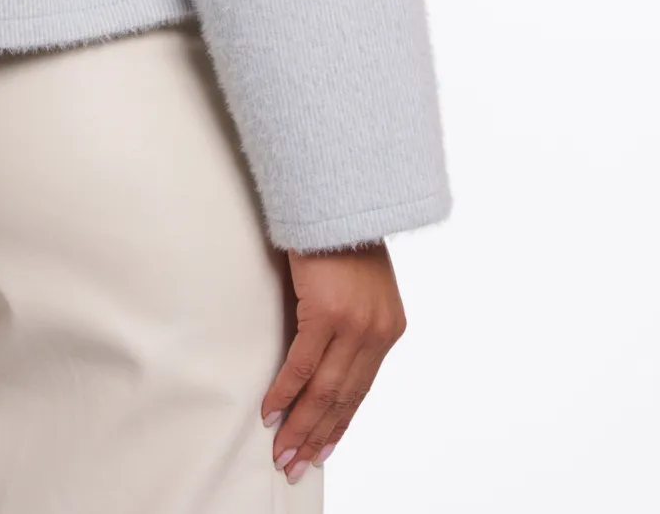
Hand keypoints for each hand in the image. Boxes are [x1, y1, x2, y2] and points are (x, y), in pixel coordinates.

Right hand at [261, 240, 405, 481]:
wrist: (338, 196)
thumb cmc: (341, 236)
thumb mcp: (359, 288)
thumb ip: (350, 325)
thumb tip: (323, 359)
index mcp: (388, 330)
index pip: (360, 390)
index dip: (339, 424)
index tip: (321, 449)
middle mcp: (377, 333)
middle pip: (343, 399)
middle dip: (317, 436)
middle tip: (296, 463)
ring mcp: (355, 325)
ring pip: (324, 391)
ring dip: (300, 425)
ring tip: (283, 450)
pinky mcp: (327, 313)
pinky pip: (302, 365)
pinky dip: (285, 392)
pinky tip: (271, 411)